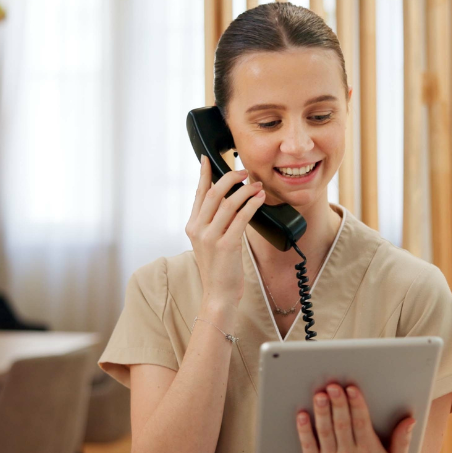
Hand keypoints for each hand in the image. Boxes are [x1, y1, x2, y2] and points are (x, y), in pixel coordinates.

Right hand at [186, 157, 265, 310]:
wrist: (218, 294)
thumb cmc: (219, 269)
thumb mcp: (210, 242)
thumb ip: (214, 222)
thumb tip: (228, 200)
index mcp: (192, 226)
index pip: (198, 193)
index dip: (204, 174)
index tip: (207, 158)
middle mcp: (198, 229)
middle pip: (213, 193)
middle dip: (230, 178)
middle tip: (244, 172)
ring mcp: (210, 237)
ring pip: (228, 203)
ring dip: (245, 191)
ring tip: (257, 186)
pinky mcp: (225, 245)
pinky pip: (241, 218)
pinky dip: (252, 205)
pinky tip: (259, 199)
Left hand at [296, 383, 415, 452]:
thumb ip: (402, 441)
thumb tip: (410, 420)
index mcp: (368, 451)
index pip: (362, 423)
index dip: (357, 405)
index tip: (353, 389)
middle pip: (342, 424)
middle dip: (338, 404)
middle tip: (333, 386)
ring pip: (325, 432)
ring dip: (322, 412)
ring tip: (319, 395)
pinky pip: (308, 446)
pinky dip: (304, 430)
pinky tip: (302, 415)